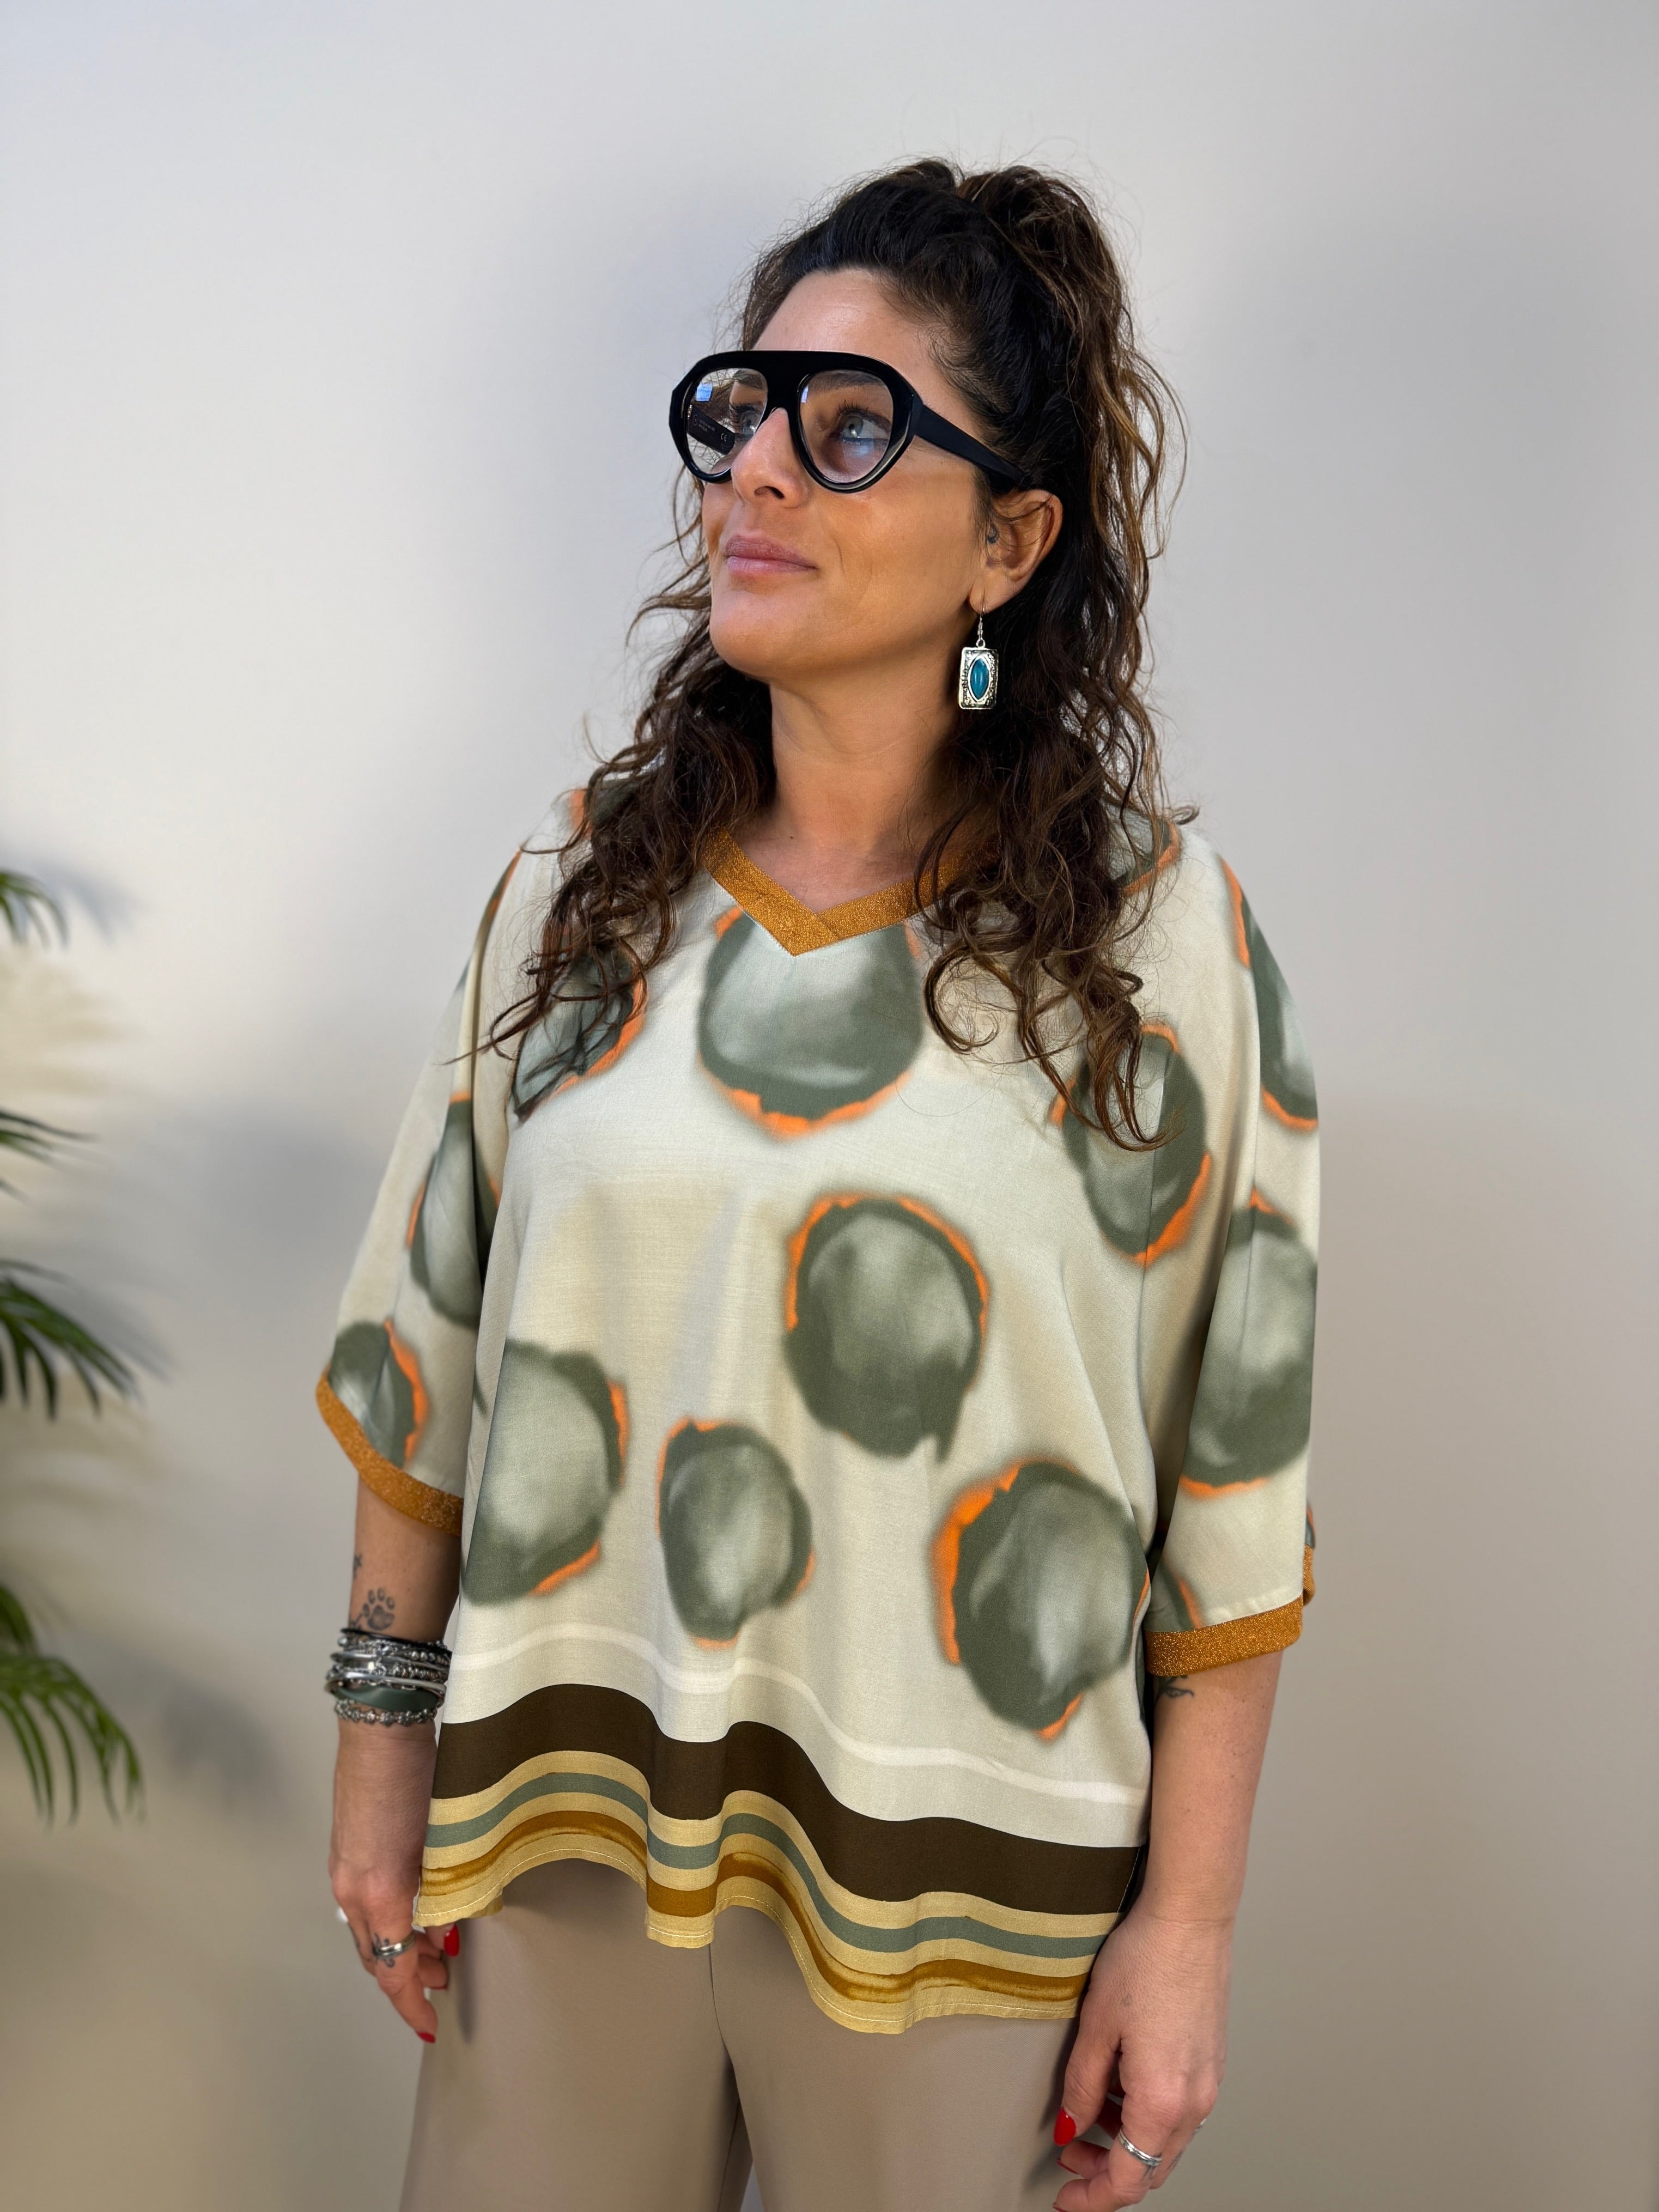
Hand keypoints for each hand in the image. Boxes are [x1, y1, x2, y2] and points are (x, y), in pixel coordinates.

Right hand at [329, 1715, 453, 2040]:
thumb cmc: (418, 1777)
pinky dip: (388, 1918)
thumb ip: (445, 1887)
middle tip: (445, 1979)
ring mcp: (343, 1871)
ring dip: (399, 1946)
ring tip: (436, 1948)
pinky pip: (364, 1904)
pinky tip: (414, 1909)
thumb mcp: (442, 1840)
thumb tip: (449, 1921)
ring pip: (369, 1930)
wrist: (381, 1728)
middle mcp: (352, 1891)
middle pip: (376, 1954)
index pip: (391, 1969)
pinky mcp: (344, 1852)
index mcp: (379, 1893)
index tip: (430, 2023)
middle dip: (408, 1975)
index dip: (410, 2001)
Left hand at [1053, 1905, 1229, 2208]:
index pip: (1127, 2179)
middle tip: (1070, 2158)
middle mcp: (1194, 2102)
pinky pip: (1178, 2111)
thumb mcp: (1095, 2026)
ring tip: (1089, 2113)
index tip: (1066, 2199)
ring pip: (1166, 2142)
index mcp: (1163, 2102)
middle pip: (1151, 2168)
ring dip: (1127, 2142)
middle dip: (1107, 2173)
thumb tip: (1070, 2127)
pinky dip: (1146, 2115)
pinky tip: (1120, 2085)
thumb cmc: (1146, 1959)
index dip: (1091, 2198)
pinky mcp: (1212, 2063)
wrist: (1191, 1918)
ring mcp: (1209, 2083)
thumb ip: (1081, 2086)